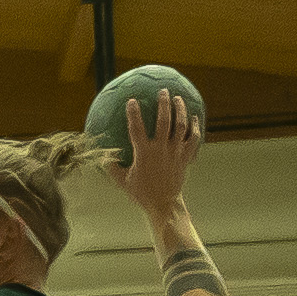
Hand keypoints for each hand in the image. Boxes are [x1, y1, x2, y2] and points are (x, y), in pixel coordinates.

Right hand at [105, 91, 202, 214]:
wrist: (163, 204)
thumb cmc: (141, 193)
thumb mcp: (122, 181)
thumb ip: (112, 166)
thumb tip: (101, 155)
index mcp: (144, 154)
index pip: (137, 129)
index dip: (134, 114)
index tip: (131, 100)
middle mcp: (161, 150)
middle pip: (164, 121)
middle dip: (164, 104)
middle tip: (163, 91)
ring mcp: (175, 152)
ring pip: (181, 126)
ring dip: (180, 109)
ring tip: (178, 98)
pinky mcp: (185, 157)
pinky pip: (193, 139)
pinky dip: (195, 126)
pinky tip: (194, 117)